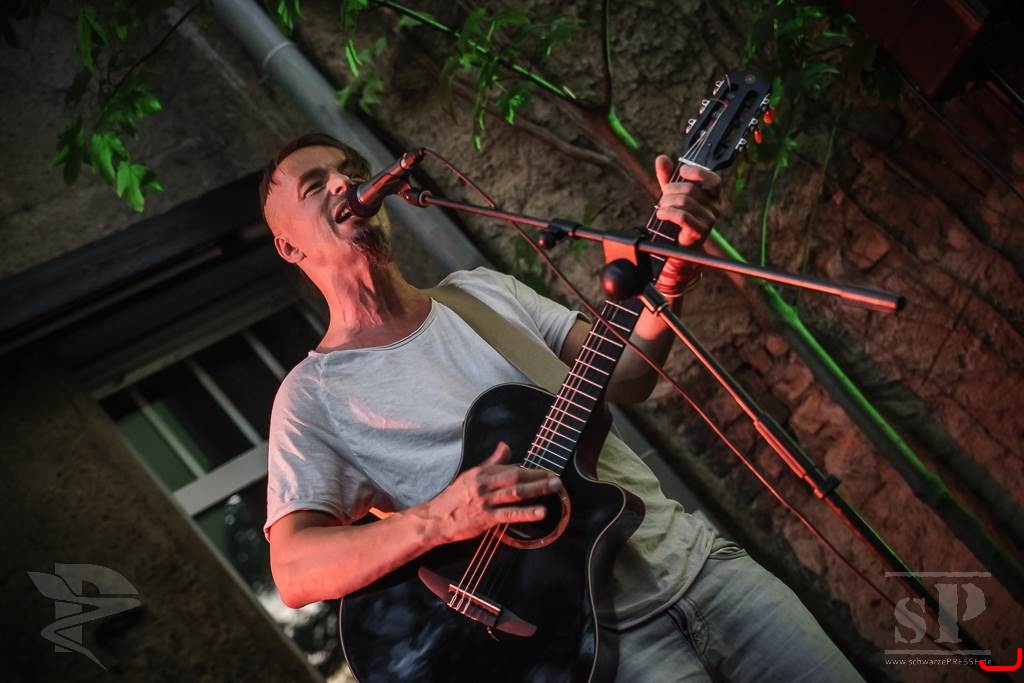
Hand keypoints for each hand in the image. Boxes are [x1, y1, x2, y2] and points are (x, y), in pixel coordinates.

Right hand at [425, 442, 563, 543]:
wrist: (436, 519)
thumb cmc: (454, 498)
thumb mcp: (471, 475)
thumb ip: (491, 462)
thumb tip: (505, 446)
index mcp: (481, 473)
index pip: (509, 467)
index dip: (529, 469)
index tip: (545, 470)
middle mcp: (484, 485)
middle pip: (516, 476)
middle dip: (538, 475)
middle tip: (556, 476)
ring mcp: (486, 501)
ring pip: (516, 492)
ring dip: (537, 489)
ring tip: (555, 487)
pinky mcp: (486, 518)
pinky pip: (510, 514)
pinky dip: (526, 513)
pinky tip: (541, 512)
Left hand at [654, 154, 720, 245]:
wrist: (678, 244)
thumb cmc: (679, 216)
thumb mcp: (672, 193)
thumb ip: (668, 176)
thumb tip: (661, 158)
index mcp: (713, 195)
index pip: (713, 180)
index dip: (698, 172)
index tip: (681, 170)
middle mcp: (715, 207)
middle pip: (691, 190)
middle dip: (670, 190)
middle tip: (663, 197)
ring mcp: (708, 220)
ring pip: (684, 202)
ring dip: (666, 203)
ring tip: (661, 207)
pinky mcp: (699, 232)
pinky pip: (682, 216)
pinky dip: (667, 213)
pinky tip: (661, 214)